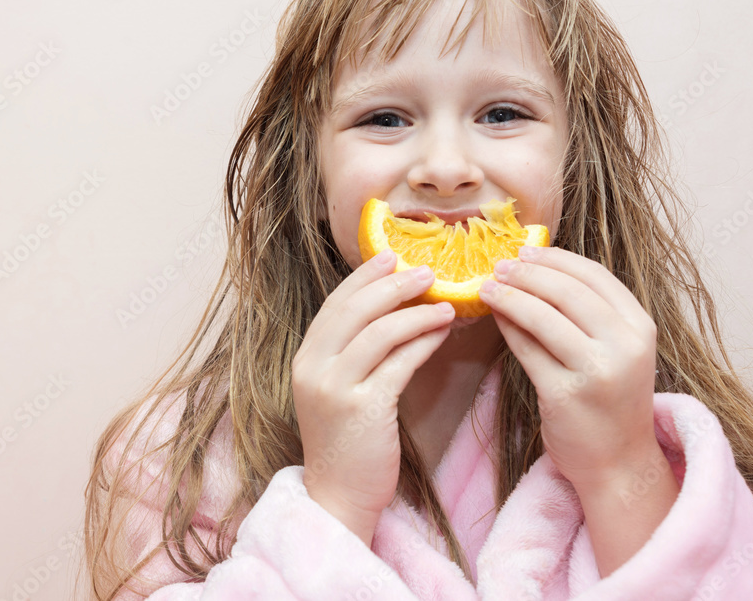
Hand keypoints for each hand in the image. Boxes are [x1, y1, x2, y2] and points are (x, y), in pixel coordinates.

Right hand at [292, 248, 455, 544]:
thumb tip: (394, 311)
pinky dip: (423, 342)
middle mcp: (314, 369)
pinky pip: (398, 363)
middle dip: (392, 285)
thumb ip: (353, 353)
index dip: (364, 277)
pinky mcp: (363, 409)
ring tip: (446, 302)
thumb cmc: (347, 441)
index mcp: (306, 359)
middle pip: (354, 310)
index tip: (391, 256)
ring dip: (416, 312)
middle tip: (427, 270)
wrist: (339, 495)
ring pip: (378, 332)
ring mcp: (335, 388)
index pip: (335, 305)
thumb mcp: (339, 390)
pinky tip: (443, 332)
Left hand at [478, 245, 659, 488]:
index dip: (556, 259)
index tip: (527, 250)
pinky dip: (507, 327)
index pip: (595, 276)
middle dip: (527, 274)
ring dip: (510, 296)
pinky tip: (493, 316)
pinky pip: (526, 349)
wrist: (617, 462)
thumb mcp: (616, 350)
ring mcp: (596, 371)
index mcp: (641, 328)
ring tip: (487, 286)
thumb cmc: (610, 400)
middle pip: (567, 292)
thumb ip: (588, 314)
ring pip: (542, 317)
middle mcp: (625, 346)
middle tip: (500, 265)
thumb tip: (533, 270)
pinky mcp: (564, 394)